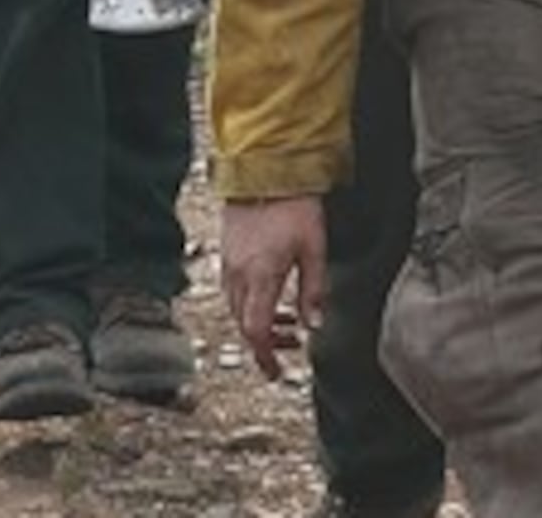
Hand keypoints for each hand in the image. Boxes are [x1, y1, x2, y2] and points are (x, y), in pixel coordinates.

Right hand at [220, 195, 327, 377]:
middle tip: (291, 346)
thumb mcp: (315, 249)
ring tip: (289, 322)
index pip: (256, 331)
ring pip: (237, 310)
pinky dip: (251, 304)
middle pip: (244, 325)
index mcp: (260, 277)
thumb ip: (313, 291)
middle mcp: (239, 275)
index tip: (276, 372)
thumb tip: (314, 326)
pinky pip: (234, 292)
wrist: (265, 170)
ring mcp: (229, 264)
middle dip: (266, 343)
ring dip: (259, 323)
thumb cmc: (294, 206)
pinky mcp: (227, 254)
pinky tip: (271, 297)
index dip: (266, 357)